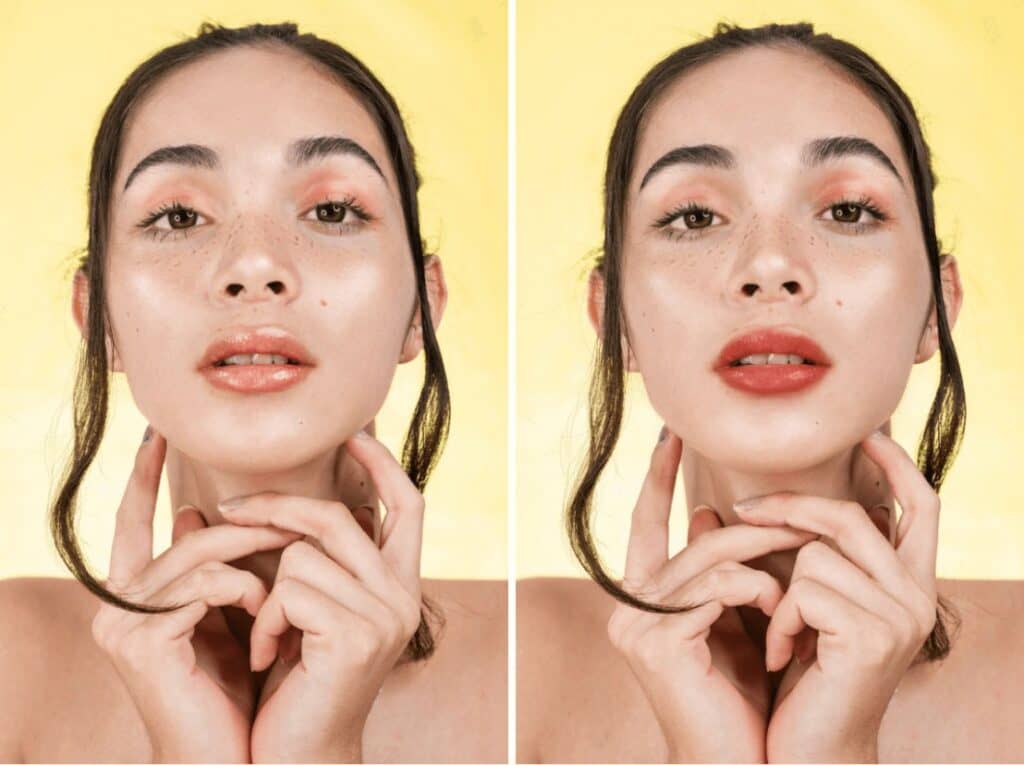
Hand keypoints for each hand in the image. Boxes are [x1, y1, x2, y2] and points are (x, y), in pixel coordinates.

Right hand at [91, 426, 302, 761]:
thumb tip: (199, 513)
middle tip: (293, 515)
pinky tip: (264, 608)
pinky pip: (203, 583)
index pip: (131, 521)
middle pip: (185, 534)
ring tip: (291, 562)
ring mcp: (122, 622)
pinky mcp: (139, 640)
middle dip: (245, 521)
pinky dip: (241, 588)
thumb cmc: (238, 688)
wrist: (235, 757)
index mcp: (136, 595)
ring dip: (254, 553)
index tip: (159, 434)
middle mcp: (117, 604)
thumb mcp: (228, 615)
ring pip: (198, 551)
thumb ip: (216, 566)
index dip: (141, 476)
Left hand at [218, 431, 423, 762]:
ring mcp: (386, 615)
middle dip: (278, 508)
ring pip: (305, 552)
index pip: (408, 506)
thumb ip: (307, 558)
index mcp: (398, 584)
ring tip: (264, 631)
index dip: (383, 465)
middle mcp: (403, 596)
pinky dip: (265, 619)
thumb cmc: (296, 682)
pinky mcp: (357, 635)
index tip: (354, 434)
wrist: (297, 757)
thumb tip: (263, 501)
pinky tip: (268, 654)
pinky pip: (290, 589)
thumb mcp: (307, 609)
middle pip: (340, 517)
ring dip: (265, 589)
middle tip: (228, 511)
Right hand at [606, 430, 818, 762]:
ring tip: (800, 575)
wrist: (740, 764)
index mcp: (642, 599)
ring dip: (765, 559)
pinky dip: (757, 590)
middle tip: (800, 515)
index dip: (656, 478)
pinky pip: (718, 587)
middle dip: (751, 524)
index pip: (644, 524)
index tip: (671, 436)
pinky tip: (779, 611)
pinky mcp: (655, 642)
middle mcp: (628, 607)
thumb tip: (704, 514)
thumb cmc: (742, 696)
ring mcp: (636, 624)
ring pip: (708, 557)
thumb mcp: (732, 620)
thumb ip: (718, 569)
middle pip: (692, 539)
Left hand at [735, 430, 938, 761]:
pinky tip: (785, 657)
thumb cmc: (803, 677)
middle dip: (790, 508)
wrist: (809, 752)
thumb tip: (730, 504)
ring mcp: (900, 617)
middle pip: (852, 517)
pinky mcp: (872, 636)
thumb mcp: (801, 606)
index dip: (898, 465)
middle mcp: (916, 596)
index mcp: (907, 584)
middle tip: (742, 511)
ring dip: (779, 590)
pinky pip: (803, 590)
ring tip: (780, 632)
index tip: (869, 433)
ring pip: (817, 553)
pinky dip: (780, 621)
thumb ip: (794, 555)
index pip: (921, 508)